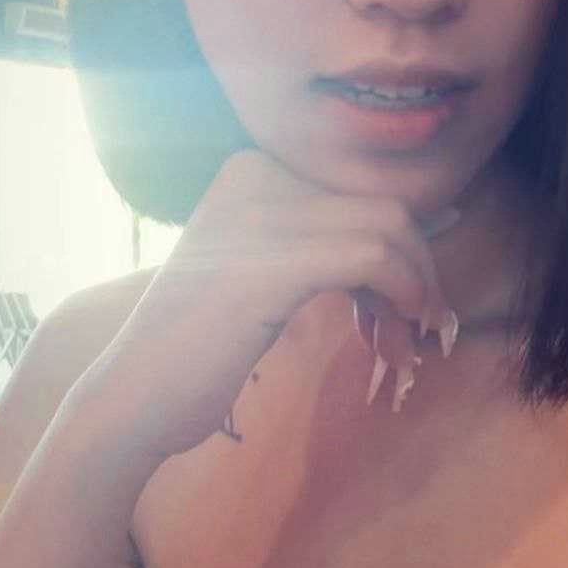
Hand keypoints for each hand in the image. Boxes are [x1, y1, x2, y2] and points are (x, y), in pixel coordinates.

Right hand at [80, 150, 457, 461]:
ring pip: (389, 229)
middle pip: (383, 207)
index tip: (399, 308)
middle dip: (415, 270)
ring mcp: (262, 215)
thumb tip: (434, 225)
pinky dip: (403, 296)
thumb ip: (327, 239)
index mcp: (251, 169)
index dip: (397, 250)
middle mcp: (255, 174)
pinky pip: (375, 257)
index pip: (360, 192)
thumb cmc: (202, 345)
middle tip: (415, 329)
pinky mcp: (274, 264)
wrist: (134, 398)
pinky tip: (394, 337)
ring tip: (401, 346)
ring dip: (416, 292)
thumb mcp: (264, 269)